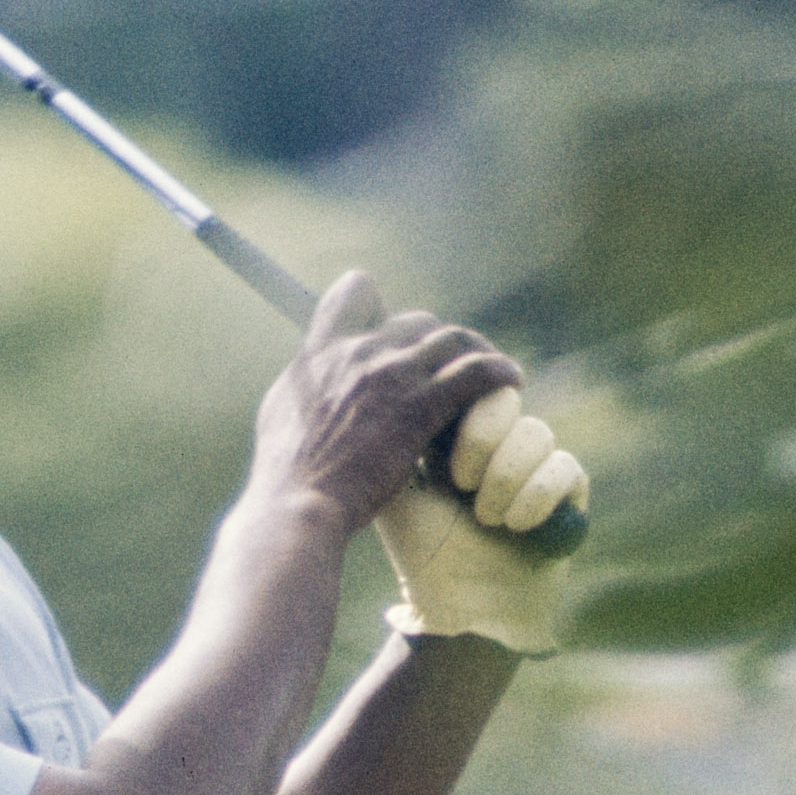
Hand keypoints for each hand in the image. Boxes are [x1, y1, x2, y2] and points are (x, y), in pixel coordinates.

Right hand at [252, 273, 526, 532]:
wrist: (299, 503)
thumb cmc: (285, 473)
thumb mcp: (283, 412)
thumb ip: (307, 384)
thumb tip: (313, 375)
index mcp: (322, 350)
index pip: (356, 291)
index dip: (382, 306)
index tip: (395, 334)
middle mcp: (360, 351)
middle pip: (418, 321)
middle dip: (441, 342)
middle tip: (456, 371)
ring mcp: (392, 376)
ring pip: (454, 339)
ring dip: (479, 351)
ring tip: (496, 372)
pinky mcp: (421, 407)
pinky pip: (477, 372)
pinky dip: (500, 371)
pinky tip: (513, 381)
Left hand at [376, 385, 588, 656]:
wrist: (457, 608)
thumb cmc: (420, 552)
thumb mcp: (392, 489)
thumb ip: (395, 437)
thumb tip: (394, 389)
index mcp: (455, 430)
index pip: (465, 386)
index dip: (457, 406)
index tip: (437, 449)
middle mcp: (498, 440)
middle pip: (503, 398)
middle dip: (481, 438)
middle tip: (459, 482)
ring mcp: (535, 463)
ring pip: (535, 433)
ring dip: (505, 477)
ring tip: (484, 518)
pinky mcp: (569, 491)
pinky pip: (565, 467)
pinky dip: (536, 496)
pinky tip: (515, 527)